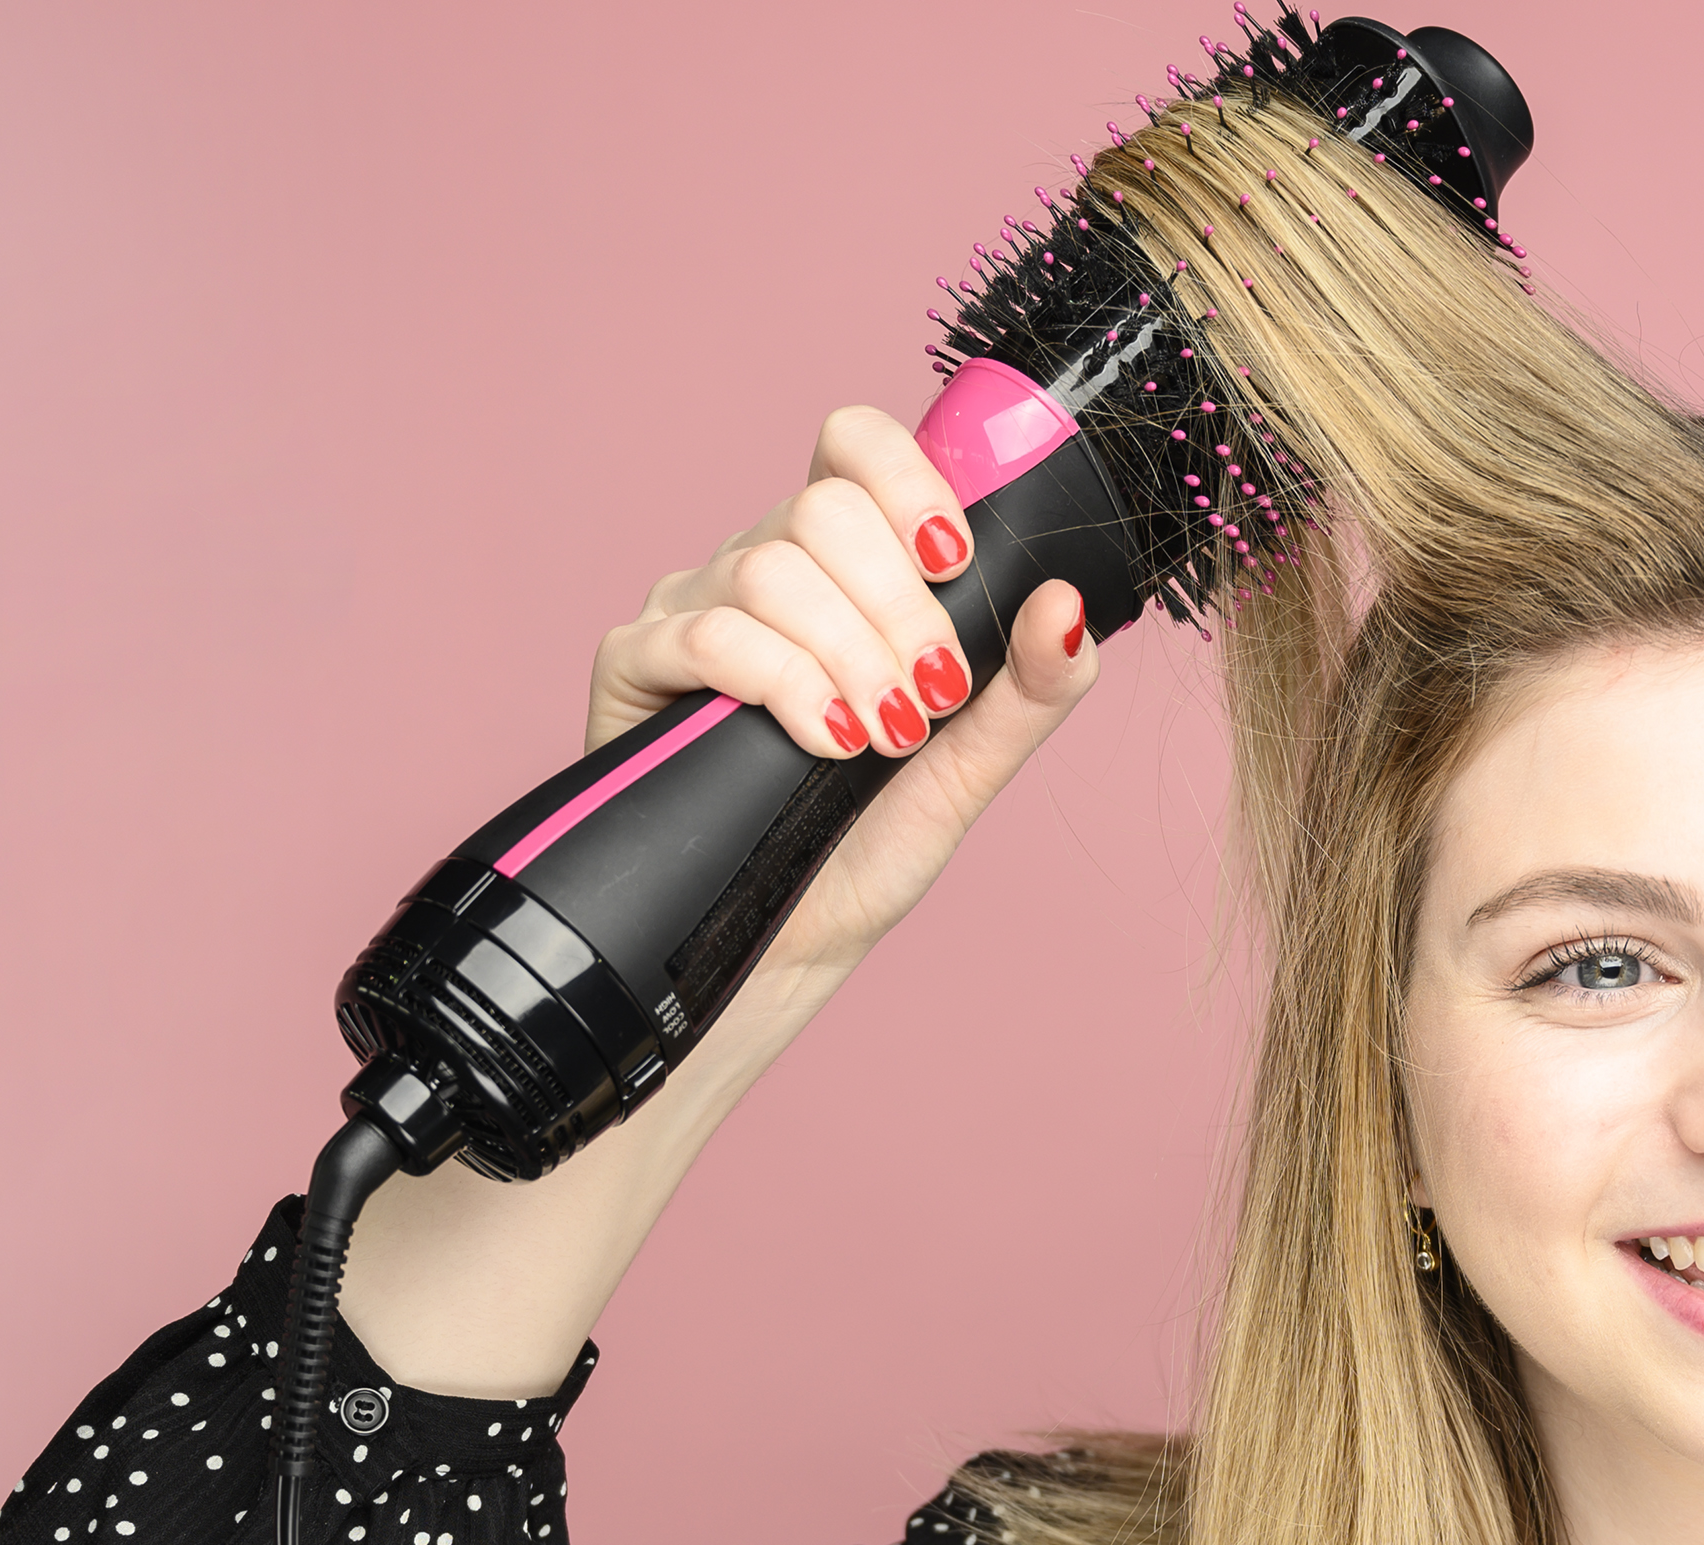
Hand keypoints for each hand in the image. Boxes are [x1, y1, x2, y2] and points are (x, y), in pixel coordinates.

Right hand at [589, 404, 1100, 994]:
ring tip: (882, 738)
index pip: (854, 446)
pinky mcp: (635, 666)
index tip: (955, 560)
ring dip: (850, 658)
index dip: (908, 481)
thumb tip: (1068, 602)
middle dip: (897, 608)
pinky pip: (708, 633)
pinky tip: (824, 743)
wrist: (795, 940)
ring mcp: (690, 608)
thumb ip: (1031, 685)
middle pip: (823, 508)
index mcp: (841, 565)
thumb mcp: (971, 762)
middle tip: (928, 696)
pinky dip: (784, 685)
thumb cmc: (870, 841)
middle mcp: (760, 567)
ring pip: (770, 570)